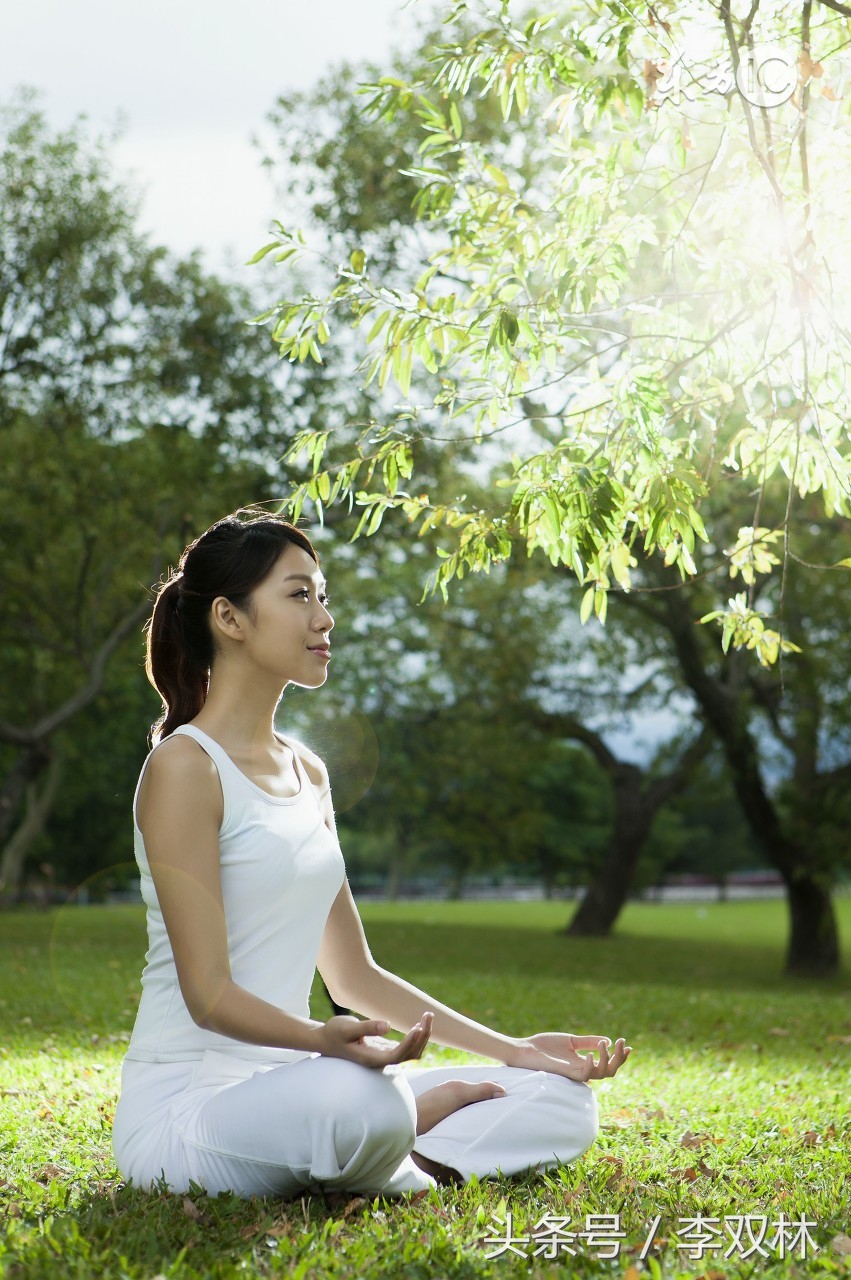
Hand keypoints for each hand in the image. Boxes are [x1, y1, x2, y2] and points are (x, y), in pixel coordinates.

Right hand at [316, 1011, 433, 1068]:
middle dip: (422, 1036)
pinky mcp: (385, 1049)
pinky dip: (416, 1036)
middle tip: (428, 1014)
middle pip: (410, 1055)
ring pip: (411, 1052)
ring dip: (422, 1036)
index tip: (418, 1026)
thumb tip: (388, 1027)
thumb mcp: (347, 1028)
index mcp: (372, 1059)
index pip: (397, 1055)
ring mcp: (384, 1055)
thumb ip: (367, 1027)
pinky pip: (407, 1047)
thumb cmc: (334, 1032)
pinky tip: (420, 1022)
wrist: (326, 1039)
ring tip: (428, 1016)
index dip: (410, 1043)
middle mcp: (381, 1060)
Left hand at [508, 1032, 631, 1082]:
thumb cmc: (544, 1046)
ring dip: (607, 1058)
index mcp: (584, 1063)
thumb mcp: (570, 1040)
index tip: (627, 1044)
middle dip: (619, 1058)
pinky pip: (585, 1075)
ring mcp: (575, 1073)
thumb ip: (588, 1041)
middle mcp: (582, 1070)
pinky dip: (592, 1064)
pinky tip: (591, 1054)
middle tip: (622, 1043)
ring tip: (604, 1044)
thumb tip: (607, 1040)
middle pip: (610, 1071)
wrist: (524, 1050)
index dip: (619, 1057)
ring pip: (601, 1074)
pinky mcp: (566, 1074)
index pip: (607, 1064)